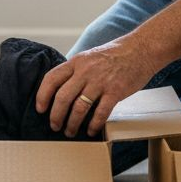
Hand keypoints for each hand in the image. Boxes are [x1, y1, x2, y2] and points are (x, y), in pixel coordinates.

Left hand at [35, 39, 157, 136]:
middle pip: (62, 97)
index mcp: (76, 62)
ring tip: (70, 131)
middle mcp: (85, 71)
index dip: (42, 96)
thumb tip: (60, 89)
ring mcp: (100, 82)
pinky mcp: (115, 91)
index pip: (51, 79)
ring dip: (72, 123)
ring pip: (79, 108)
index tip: (40, 109)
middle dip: (56, 115)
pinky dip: (93, 125)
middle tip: (54, 125)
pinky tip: (91, 131)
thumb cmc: (114, 55)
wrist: (140, 50)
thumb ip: (75, 71)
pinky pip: (100, 113)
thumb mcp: (89, 57)